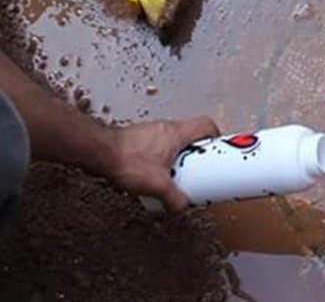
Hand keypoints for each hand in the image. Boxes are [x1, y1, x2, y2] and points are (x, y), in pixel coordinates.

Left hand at [102, 115, 218, 211]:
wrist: (100, 153)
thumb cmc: (128, 161)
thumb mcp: (158, 185)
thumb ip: (174, 198)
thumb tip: (182, 206)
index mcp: (178, 133)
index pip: (206, 125)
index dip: (215, 137)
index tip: (217, 151)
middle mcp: (166, 127)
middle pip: (191, 134)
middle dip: (196, 152)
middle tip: (196, 169)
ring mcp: (152, 131)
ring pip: (174, 140)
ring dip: (178, 156)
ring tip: (174, 175)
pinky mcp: (139, 138)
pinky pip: (159, 145)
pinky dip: (162, 158)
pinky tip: (153, 175)